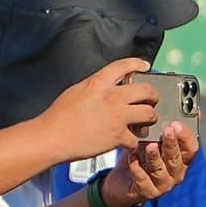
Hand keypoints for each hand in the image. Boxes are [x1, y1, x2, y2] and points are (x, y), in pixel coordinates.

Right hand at [37, 57, 157, 167]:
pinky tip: (130, 142)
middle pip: (146, 90)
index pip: (124, 66)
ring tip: (145, 121)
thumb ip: (95, 87)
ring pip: (149, 113)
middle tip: (152, 100)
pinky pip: (136, 138)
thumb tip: (104, 87)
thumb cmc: (58, 116)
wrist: (52, 137)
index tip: (145, 66)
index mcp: (98, 83)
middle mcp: (112, 98)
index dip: (137, 63)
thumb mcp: (76, 91)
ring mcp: (117, 117)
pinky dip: (134, 142)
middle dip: (153, 95)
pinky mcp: (118, 136)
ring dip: (150, 118)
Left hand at [102, 125, 194, 206]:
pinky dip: (138, 170)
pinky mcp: (147, 192)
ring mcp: (162, 184)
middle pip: (177, 158)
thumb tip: (173, 109)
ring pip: (161, 171)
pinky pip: (144, 182)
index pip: (191, 148)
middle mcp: (175, 173)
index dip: (186, 136)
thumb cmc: (140, 158)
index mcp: (181, 159)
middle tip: (167, 130)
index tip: (177, 123)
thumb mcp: (152, 140)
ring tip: (150, 145)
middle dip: (172, 143)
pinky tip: (132, 159)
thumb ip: (162, 127)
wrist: (122, 182)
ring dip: (156, 157)